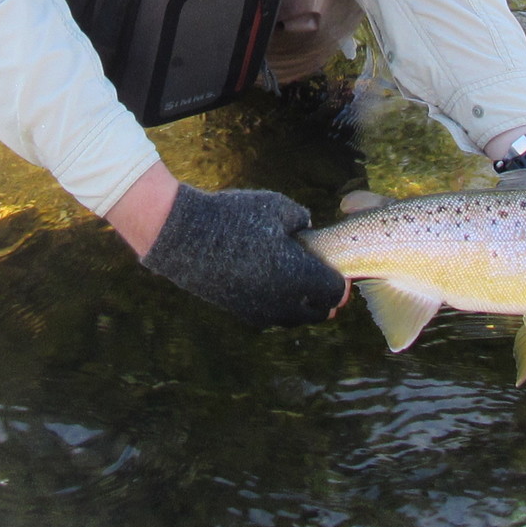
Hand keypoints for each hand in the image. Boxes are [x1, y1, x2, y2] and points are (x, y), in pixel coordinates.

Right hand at [138, 183, 351, 326]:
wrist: (185, 236)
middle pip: (320, 313)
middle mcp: (283, 301)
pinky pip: (273, 317)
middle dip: (326, 297)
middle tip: (322, 277)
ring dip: (304, 305)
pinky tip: (274, 285)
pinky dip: (281, 306)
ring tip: (300, 282)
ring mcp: (261, 311)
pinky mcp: (242, 312)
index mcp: (298, 276)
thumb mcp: (278, 207)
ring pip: (295, 319)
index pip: (335, 292)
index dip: (340, 280)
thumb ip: (303, 222)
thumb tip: (308, 233)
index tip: (338, 267)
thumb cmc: (234, 216)